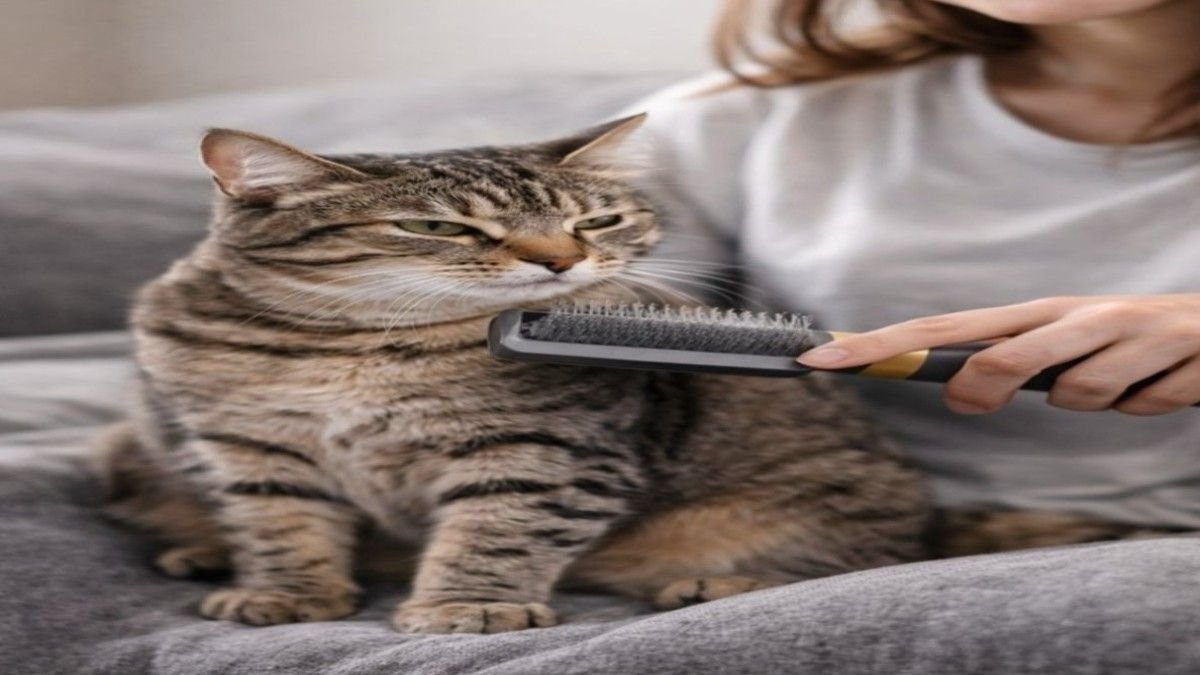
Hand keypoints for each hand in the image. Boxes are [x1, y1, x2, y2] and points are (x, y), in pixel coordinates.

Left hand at [797, 295, 1199, 415]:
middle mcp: (1073, 313)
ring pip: (1077, 394)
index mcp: (1033, 312)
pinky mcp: (1176, 356)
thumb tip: (957, 391)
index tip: (821, 362)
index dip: (880, 347)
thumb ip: (1010, 364)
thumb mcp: (1060, 345)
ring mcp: (1125, 330)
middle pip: (1000, 354)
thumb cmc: (1123, 339)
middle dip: (983, 387)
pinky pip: (1140, 405)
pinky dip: (1146, 404)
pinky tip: (1163, 379)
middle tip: (982, 401)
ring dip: (1095, 403)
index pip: (941, 327)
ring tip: (1121, 381)